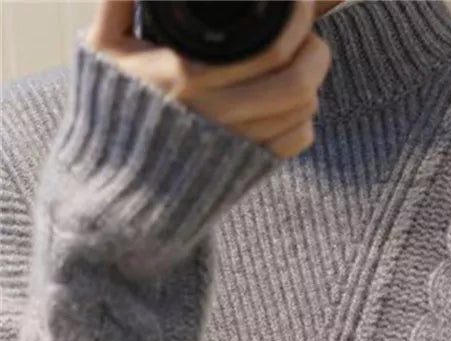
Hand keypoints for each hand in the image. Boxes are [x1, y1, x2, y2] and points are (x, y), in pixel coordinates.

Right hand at [83, 0, 331, 157]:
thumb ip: (118, 0)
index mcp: (188, 79)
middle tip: (308, 34)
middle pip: (298, 84)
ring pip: (303, 112)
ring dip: (312, 82)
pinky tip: (292, 104)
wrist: (118, 182)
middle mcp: (218, 117)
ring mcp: (237, 147)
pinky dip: (304, 119)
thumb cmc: (112, 107)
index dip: (296, 20)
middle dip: (314, 51)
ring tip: (302, 62)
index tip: (296, 3)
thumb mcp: (104, 48)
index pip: (272, 48)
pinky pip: (297, 142)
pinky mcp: (249, 169)